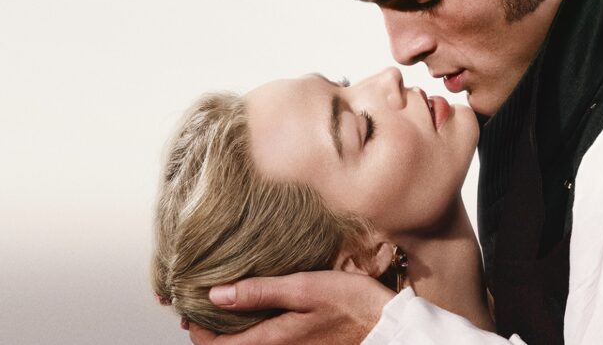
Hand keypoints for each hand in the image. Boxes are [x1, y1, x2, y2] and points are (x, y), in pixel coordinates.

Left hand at [187, 271, 395, 344]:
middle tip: (204, 299)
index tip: (193, 301)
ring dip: (230, 329)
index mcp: (270, 340)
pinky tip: (257, 309)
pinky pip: (264, 343)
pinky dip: (251, 330)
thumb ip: (260, 291)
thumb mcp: (303, 288)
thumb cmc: (350, 303)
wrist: (384, 324)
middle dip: (210, 328)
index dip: (197, 327)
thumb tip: (217, 294)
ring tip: (226, 301)